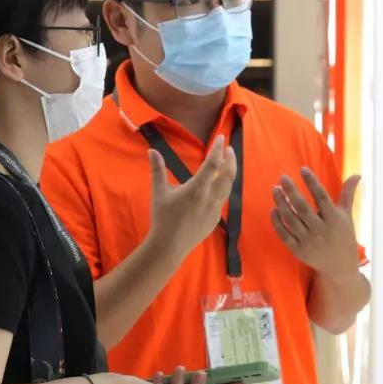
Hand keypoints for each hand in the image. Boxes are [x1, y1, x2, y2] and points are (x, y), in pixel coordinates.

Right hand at [147, 136, 237, 257]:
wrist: (169, 246)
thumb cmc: (163, 218)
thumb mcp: (159, 192)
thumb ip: (158, 170)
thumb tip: (152, 151)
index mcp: (196, 189)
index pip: (213, 164)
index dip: (217, 149)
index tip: (220, 138)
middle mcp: (210, 198)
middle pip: (228, 174)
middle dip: (230, 159)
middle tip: (228, 148)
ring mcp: (215, 209)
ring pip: (228, 186)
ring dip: (229, 172)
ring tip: (227, 162)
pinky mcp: (216, 218)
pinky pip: (223, 198)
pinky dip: (224, 186)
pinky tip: (219, 184)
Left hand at [271, 169, 361, 281]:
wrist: (340, 267)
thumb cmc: (343, 236)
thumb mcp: (347, 215)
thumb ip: (348, 194)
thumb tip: (357, 174)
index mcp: (334, 219)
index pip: (322, 198)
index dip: (312, 183)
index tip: (303, 169)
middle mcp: (321, 230)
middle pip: (302, 208)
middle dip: (292, 191)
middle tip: (283, 177)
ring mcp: (308, 241)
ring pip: (291, 220)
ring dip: (281, 204)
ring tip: (275, 189)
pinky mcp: (298, 250)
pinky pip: (284, 235)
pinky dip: (278, 222)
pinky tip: (274, 209)